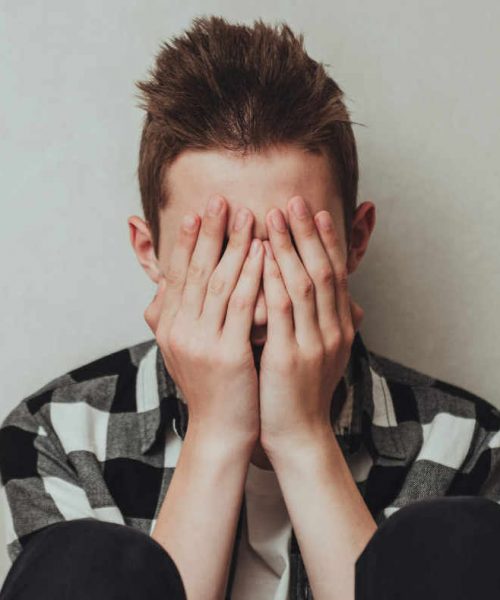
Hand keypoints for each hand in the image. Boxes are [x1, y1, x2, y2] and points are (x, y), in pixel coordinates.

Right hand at [144, 195, 262, 445]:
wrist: (221, 431)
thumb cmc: (211, 387)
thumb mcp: (184, 350)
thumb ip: (178, 317)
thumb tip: (168, 287)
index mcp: (168, 327)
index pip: (178, 275)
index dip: (187, 242)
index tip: (198, 212)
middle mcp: (179, 330)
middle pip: (197, 271)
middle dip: (210, 233)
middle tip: (221, 200)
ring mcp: (201, 342)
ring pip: (219, 282)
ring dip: (234, 246)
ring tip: (247, 216)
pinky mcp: (227, 354)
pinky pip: (242, 306)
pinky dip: (253, 276)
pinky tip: (263, 253)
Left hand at [258, 196, 363, 453]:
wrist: (298, 435)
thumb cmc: (300, 393)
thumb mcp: (319, 355)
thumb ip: (321, 323)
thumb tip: (333, 299)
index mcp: (340, 327)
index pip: (335, 274)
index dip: (325, 241)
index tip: (314, 212)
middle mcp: (333, 330)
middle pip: (322, 270)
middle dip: (307, 233)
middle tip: (294, 200)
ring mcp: (314, 343)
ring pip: (304, 283)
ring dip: (289, 247)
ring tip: (274, 216)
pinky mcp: (291, 356)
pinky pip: (282, 310)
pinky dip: (272, 279)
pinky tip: (260, 256)